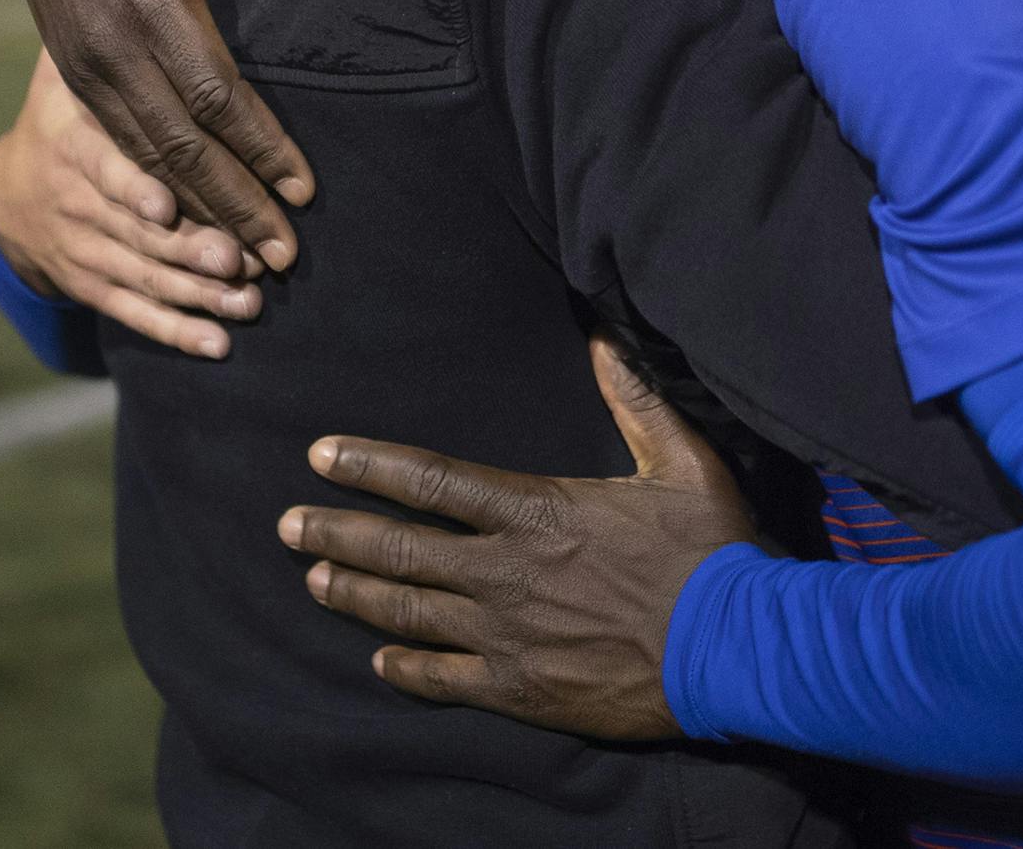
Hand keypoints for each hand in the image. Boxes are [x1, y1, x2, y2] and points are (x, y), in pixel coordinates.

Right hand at [0, 0, 320, 270]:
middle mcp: (110, 45)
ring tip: (247, 259)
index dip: (263, 145)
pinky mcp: (70, 72)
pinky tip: (191, 222)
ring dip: (199, 211)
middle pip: (182, 146)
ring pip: (145, 159)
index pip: (216, 93)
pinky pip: (117, 146)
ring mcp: (84, 64)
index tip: (305, 188)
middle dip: (235, 205)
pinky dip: (157, 191)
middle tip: (286, 256)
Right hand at [0, 49, 264, 358]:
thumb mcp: (82, 53)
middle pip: (132, 227)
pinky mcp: (89, 282)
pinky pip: (131, 309)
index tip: (167, 206)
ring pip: (138, 271)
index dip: (132, 184)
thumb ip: (116, 25)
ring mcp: (76, 245)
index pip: (104, 160)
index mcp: (67, 135)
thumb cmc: (74, 99)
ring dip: (194, 291)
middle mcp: (67, 196)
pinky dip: (175, 330)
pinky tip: (219, 345)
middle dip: (188, 245)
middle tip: (240, 258)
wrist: (12, 181)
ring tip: (248, 301)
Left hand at [279, 333, 756, 739]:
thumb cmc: (712, 550)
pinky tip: (380, 661)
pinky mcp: (522, 690)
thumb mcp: (683, 458)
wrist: (738, 650)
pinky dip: (406, 669)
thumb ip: (634, 396)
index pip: (433, 481)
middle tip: (285, 525)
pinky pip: (445, 680)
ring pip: (409, 612)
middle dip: (337, 532)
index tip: (321, 455)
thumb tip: (603, 332)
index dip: (370, 465)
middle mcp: (506, 572)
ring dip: (356, 593)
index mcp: (537, 510)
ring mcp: (507, 636)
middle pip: (401, 549)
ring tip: (313, 578)